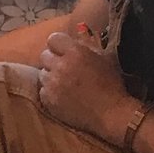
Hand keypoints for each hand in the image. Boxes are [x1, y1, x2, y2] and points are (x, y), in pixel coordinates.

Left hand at [38, 29, 132, 143]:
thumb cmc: (111, 85)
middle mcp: (61, 65)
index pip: (53, 39)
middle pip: (44, 55)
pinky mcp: (49, 100)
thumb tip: (75, 39)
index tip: (63, 51)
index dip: (58, 45)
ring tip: (63, 83)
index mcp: (75, 52)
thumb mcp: (104, 58)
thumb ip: (86, 46)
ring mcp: (53, 84)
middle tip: (64, 68)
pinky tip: (62, 96)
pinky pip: (42, 91)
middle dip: (53, 60)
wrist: (111, 114)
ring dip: (51, 76)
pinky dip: (50, 92)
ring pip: (42, 73)